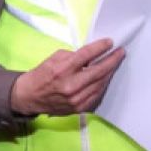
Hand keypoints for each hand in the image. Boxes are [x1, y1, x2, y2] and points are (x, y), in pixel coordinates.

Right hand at [9, 38, 124, 116]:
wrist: (29, 97)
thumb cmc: (42, 74)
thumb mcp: (54, 58)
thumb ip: (74, 56)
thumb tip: (92, 55)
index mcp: (62, 70)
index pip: (87, 55)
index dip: (101, 47)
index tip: (110, 42)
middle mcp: (71, 86)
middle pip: (99, 71)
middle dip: (112, 60)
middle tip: (121, 52)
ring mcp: (76, 99)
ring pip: (100, 84)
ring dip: (110, 72)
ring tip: (115, 63)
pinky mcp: (79, 108)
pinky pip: (97, 95)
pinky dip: (103, 84)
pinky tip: (106, 77)